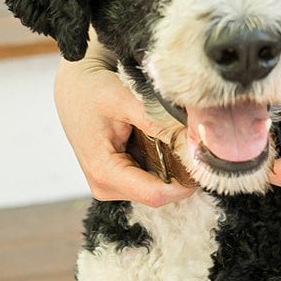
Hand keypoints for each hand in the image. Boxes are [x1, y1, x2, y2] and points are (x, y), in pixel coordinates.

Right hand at [54, 51, 194, 206]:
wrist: (75, 86)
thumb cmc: (93, 90)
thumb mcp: (124, 99)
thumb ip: (157, 120)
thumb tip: (193, 137)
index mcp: (104, 172)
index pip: (156, 194)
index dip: (186, 182)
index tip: (206, 160)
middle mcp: (106, 186)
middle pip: (160, 193)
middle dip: (181, 172)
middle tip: (195, 142)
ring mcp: (111, 185)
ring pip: (158, 187)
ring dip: (173, 167)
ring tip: (176, 137)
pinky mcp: (117, 180)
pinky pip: (151, 179)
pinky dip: (164, 164)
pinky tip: (163, 141)